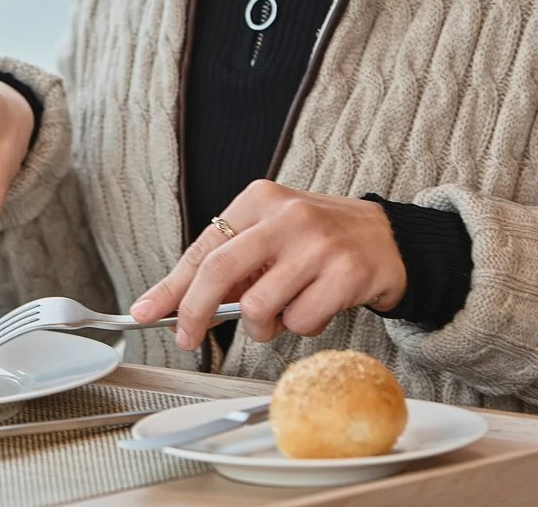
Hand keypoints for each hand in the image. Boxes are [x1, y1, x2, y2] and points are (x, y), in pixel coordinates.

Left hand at [130, 180, 406, 349]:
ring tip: (282, 312)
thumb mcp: (270, 238)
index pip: (203, 248)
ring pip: (260, 306)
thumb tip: (175, 306)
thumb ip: (229, 267)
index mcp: (259, 200)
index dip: (172, 286)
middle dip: (196, 312)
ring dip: (263, 326)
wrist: (389, 239)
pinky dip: (301, 326)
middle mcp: (286, 215)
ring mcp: (318, 243)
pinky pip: (301, 321)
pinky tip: (317, 306)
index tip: (148, 311)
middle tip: (189, 337)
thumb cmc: (317, 242)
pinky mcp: (346, 273)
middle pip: (219, 270)